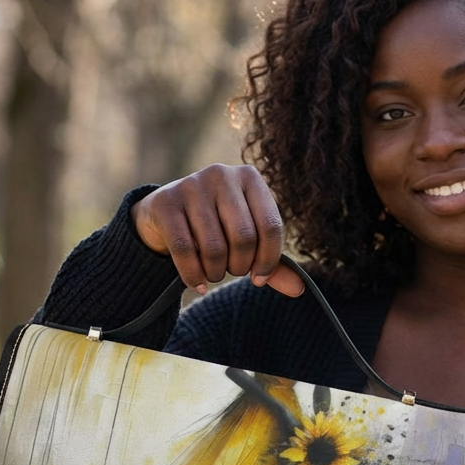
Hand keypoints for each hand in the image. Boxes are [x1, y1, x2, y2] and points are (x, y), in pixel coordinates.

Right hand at [130, 165, 304, 296]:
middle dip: (240, 266)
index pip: (271, 226)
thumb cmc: (217, 228)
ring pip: (214, 247)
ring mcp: (191, 185)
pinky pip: (184, 250)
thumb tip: (299, 289)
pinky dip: (194, 275)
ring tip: (214, 273)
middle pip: (244, 237)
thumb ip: (273, 263)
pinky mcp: (165, 202)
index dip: (269, 260)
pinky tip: (198, 284)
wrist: (165, 215)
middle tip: (233, 271)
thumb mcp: (248, 240)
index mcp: (250, 178)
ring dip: (216, 273)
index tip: (259, 278)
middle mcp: (222, 174)